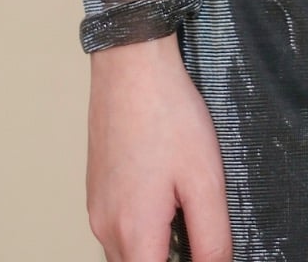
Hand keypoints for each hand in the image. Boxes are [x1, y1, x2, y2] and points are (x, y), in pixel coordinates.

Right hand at [86, 34, 231, 261]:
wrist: (131, 65)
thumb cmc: (167, 114)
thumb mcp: (206, 179)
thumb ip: (212, 237)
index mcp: (134, 234)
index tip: (202, 250)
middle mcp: (106, 228)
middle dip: (168, 257)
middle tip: (197, 232)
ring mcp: (96, 209)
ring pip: (125, 253)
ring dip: (153, 247)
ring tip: (183, 211)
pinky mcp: (96, 190)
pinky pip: (117, 228)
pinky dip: (141, 229)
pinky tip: (164, 195)